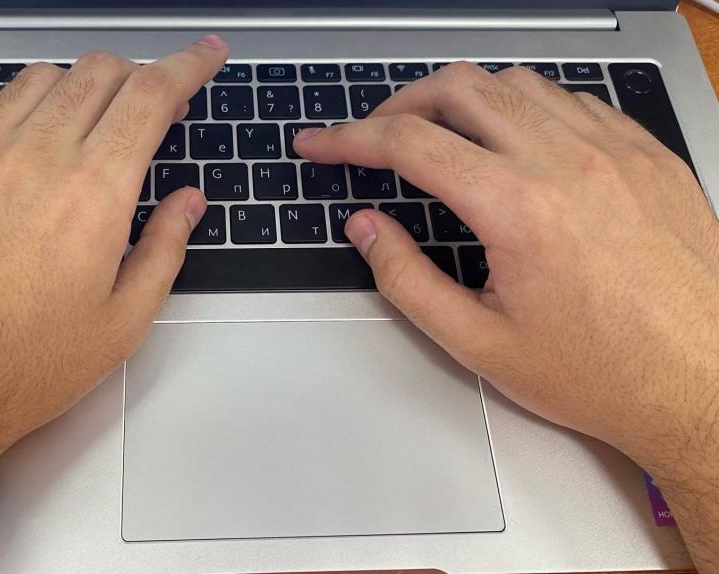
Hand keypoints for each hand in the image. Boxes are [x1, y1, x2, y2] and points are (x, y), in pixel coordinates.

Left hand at [0, 36, 227, 463]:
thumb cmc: (16, 367)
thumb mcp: (120, 325)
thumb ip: (165, 249)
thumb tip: (187, 202)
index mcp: (93, 193)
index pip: (151, 95)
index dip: (187, 65)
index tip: (204, 56)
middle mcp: (34, 156)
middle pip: (98, 72)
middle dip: (135, 75)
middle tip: (146, 106)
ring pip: (37, 78)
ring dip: (74, 89)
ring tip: (80, 128)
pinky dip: (7, 105)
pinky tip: (13, 139)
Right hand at [294, 63, 718, 565]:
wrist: (706, 385)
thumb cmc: (606, 374)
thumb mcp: (479, 344)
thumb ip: (405, 278)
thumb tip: (368, 228)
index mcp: (519, 208)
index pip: (408, 142)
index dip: (347, 138)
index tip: (320, 145)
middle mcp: (569, 162)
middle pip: (458, 88)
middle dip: (398, 104)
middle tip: (372, 137)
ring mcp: (617, 150)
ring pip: (516, 83)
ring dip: (462, 100)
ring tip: (438, 136)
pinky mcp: (650, 154)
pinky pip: (573, 100)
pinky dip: (525, 108)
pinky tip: (514, 144)